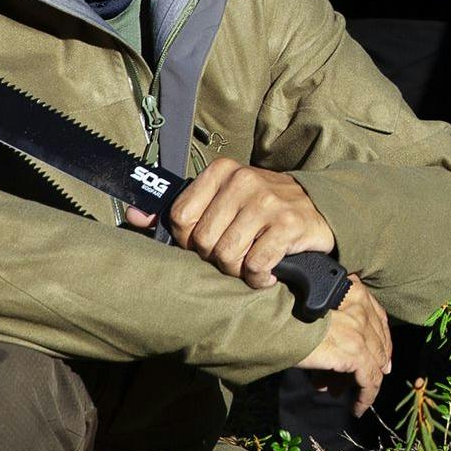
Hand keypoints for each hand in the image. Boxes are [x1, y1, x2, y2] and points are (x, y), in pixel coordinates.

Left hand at [156, 162, 336, 287]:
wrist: (317, 209)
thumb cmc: (261, 210)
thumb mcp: (221, 201)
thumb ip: (178, 210)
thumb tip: (133, 216)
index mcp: (221, 172)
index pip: (180, 217)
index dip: (189, 241)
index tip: (208, 242)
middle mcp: (242, 181)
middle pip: (202, 241)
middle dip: (216, 258)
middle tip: (234, 255)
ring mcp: (266, 201)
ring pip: (227, 255)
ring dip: (238, 270)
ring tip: (250, 264)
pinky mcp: (287, 223)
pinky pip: (255, 265)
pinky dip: (259, 278)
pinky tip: (268, 272)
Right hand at [294, 275, 393, 415]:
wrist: (271, 322)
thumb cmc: (284, 315)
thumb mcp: (316, 313)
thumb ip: (336, 325)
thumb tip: (344, 357)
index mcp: (353, 291)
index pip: (377, 318)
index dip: (380, 341)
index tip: (378, 360)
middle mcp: (361, 307)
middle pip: (377, 342)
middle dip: (368, 364)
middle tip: (356, 382)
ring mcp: (360, 330)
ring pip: (374, 363)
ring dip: (359, 382)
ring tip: (338, 392)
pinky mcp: (356, 352)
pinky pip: (370, 380)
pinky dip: (366, 397)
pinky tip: (357, 408)